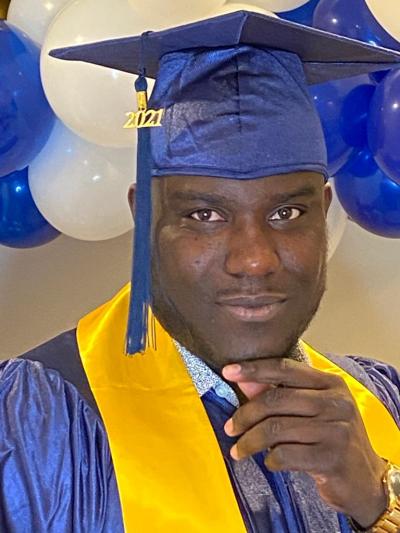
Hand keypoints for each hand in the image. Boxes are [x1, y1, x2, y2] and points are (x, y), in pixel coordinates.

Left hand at [222, 358, 387, 528]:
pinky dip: (270, 459)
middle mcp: (336, 401)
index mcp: (330, 383)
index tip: (228, 371)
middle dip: (245, 414)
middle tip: (229, 428)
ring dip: (250, 441)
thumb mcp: (311, 410)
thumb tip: (244, 381)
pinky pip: (286, 454)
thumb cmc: (331, 437)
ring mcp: (336, 429)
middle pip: (275, 399)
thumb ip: (279, 393)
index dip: (254, 369)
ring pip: (276, 428)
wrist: (364, 478)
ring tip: (238, 450)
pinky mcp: (332, 458)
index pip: (285, 368)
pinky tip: (270, 462)